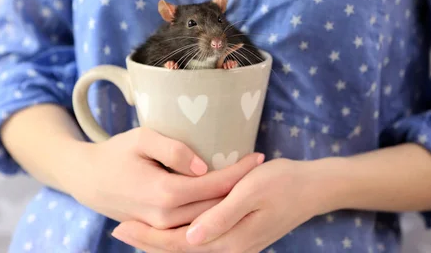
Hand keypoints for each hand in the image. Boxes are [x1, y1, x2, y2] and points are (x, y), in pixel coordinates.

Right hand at [60, 127, 264, 229]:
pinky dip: (212, 217)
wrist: (87, 180)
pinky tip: (226, 205)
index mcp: (165, 193)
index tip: (258, 157)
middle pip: (215, 207)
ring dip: (229, 205)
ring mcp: (162, 228)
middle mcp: (166, 217)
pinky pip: (193, 227)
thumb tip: (205, 167)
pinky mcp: (159, 231)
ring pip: (207, 221)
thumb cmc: (115, 153)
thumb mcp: (142, 138)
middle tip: (262, 171)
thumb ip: (175, 150)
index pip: (214, 186)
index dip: (239, 172)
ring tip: (250, 186)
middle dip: (241, 190)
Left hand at [111, 158, 329, 251]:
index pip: (177, 244)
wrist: (313, 189)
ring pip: (187, 247)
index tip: (120, 227)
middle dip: (147, 241)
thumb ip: (221, 217)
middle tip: (117, 230)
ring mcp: (235, 243)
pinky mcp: (238, 235)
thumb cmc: (282, 183)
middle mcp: (229, 248)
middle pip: (178, 249)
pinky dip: (178, 237)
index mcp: (230, 239)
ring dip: (160, 240)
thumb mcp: (252, 193)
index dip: (147, 237)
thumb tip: (189, 238)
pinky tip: (168, 228)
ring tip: (134, 230)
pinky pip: (200, 241)